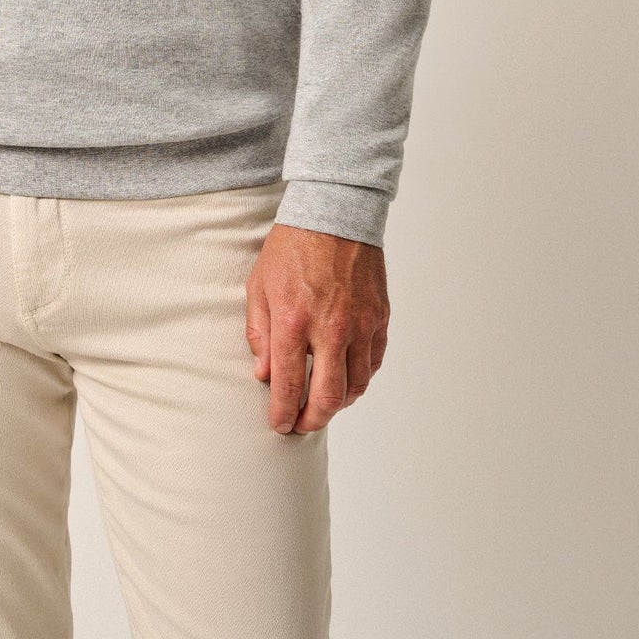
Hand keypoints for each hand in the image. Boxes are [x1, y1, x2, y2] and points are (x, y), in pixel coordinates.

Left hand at [245, 225, 388, 434]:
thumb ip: (259, 333)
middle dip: (313, 420)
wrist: (333, 213)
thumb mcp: (259, 286)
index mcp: (294, 321)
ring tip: (324, 402)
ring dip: (339, 402)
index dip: (283, 413)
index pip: (289, 385)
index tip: (280, 425)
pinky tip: (346, 376)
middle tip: (303, 424)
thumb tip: (264, 375)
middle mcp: (331, 328)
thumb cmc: (291, 247)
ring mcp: (360, 324)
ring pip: (356, 385)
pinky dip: (361, 377)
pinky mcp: (380, 317)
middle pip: (328, 397)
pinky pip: (374, 362)